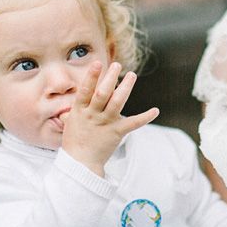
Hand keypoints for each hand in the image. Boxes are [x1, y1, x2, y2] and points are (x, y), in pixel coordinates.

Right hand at [62, 61, 158, 175]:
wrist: (80, 163)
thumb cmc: (75, 141)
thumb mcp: (71, 121)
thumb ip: (78, 107)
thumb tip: (81, 94)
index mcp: (80, 110)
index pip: (85, 90)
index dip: (91, 76)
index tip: (97, 63)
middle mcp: (92, 114)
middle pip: (103, 93)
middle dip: (110, 77)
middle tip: (117, 65)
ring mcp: (105, 123)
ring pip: (117, 102)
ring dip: (125, 87)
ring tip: (131, 75)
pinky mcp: (117, 132)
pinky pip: (133, 123)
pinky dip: (145, 117)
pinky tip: (155, 110)